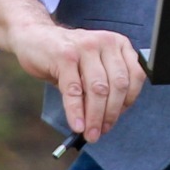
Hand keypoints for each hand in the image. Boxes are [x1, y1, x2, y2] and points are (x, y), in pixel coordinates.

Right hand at [5, 21, 145, 143]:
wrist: (34, 36)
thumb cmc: (67, 56)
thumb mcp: (93, 64)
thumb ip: (106, 84)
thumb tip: (109, 119)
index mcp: (118, 44)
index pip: (135, 76)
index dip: (128, 101)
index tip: (117, 117)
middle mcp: (105, 42)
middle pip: (117, 85)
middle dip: (111, 114)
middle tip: (101, 132)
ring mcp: (85, 47)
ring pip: (98, 89)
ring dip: (95, 117)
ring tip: (90, 133)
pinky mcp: (64, 56)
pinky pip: (74, 90)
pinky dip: (76, 112)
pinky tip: (77, 125)